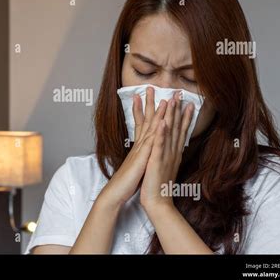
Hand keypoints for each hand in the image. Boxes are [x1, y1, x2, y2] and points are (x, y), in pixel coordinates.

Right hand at [99, 86, 166, 207]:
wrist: (116, 192)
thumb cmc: (126, 181)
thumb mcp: (135, 164)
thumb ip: (140, 154)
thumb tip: (145, 148)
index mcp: (140, 147)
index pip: (144, 124)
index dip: (147, 110)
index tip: (149, 97)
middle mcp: (140, 145)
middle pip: (146, 120)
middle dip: (149, 103)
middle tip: (151, 87)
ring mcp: (140, 150)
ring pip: (150, 128)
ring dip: (156, 113)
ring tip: (163, 98)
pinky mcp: (142, 159)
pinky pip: (151, 143)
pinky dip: (156, 132)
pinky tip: (161, 122)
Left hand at [139, 91, 193, 211]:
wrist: (157, 201)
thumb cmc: (159, 184)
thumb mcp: (166, 166)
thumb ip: (170, 154)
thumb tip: (175, 146)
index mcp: (173, 152)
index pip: (180, 131)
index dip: (184, 116)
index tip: (188, 102)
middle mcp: (172, 152)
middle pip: (176, 128)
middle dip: (178, 110)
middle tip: (180, 94)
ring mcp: (165, 156)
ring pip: (169, 133)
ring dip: (170, 116)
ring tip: (172, 100)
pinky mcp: (157, 161)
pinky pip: (159, 145)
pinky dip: (161, 133)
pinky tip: (162, 122)